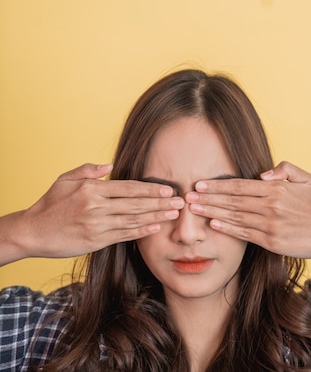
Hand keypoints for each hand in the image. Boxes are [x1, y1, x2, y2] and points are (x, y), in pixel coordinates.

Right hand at [0, 164, 184, 264]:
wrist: (33, 231)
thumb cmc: (50, 203)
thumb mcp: (66, 179)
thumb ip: (89, 170)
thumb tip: (110, 166)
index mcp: (91, 189)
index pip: (128, 188)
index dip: (150, 189)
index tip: (167, 189)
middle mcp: (96, 207)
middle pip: (135, 204)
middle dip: (160, 203)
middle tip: (180, 202)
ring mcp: (97, 226)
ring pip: (133, 220)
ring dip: (156, 217)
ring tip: (174, 214)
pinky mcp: (95, 241)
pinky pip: (123, 235)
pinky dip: (140, 232)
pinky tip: (155, 228)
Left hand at [185, 161, 310, 257]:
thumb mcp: (305, 178)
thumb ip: (284, 169)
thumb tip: (263, 174)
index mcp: (275, 188)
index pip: (239, 185)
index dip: (217, 185)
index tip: (200, 184)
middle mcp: (270, 205)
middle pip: (232, 200)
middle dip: (208, 198)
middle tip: (187, 197)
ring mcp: (271, 224)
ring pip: (235, 216)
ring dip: (212, 213)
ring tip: (194, 210)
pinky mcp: (273, 241)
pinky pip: (245, 234)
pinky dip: (228, 229)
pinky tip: (213, 225)